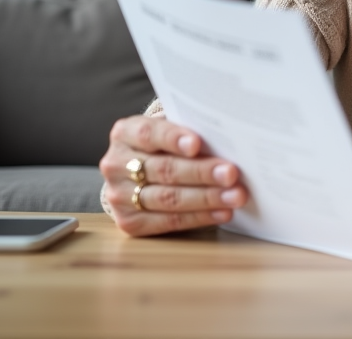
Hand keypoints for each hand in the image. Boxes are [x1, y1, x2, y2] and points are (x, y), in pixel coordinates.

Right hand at [100, 115, 248, 236]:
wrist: (136, 173)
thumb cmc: (163, 145)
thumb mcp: (168, 129)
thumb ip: (187, 130)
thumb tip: (226, 139)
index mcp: (124, 133)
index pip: (148, 133)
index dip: (173, 138)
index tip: (197, 144)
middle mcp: (116, 164)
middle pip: (163, 169)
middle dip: (201, 172)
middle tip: (231, 173)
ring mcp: (119, 196)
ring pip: (168, 198)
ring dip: (206, 198)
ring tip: (234, 196)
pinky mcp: (129, 222)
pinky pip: (169, 222)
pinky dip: (200, 217)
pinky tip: (222, 212)